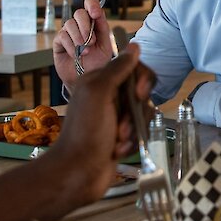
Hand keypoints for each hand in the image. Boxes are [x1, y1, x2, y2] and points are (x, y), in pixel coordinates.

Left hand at [43, 43, 151, 204]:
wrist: (78, 173)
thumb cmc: (86, 132)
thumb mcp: (99, 93)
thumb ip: (118, 69)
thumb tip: (134, 46)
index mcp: (99, 81)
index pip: (133, 68)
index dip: (142, 80)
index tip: (139, 94)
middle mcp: (107, 96)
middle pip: (142, 92)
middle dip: (136, 112)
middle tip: (122, 126)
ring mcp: (115, 118)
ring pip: (143, 114)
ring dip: (134, 130)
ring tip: (118, 142)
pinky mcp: (121, 136)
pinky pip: (140, 132)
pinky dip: (132, 142)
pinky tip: (118, 151)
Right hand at [52, 0, 111, 82]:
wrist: (86, 80)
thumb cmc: (97, 63)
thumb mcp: (105, 46)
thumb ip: (103, 29)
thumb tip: (99, 13)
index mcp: (94, 23)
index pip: (90, 4)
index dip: (92, 5)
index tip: (95, 14)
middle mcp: (81, 26)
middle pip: (79, 13)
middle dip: (85, 26)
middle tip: (90, 41)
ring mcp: (69, 33)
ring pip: (69, 24)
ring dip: (78, 38)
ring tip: (85, 51)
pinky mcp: (59, 42)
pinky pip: (62, 36)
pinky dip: (71, 46)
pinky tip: (76, 55)